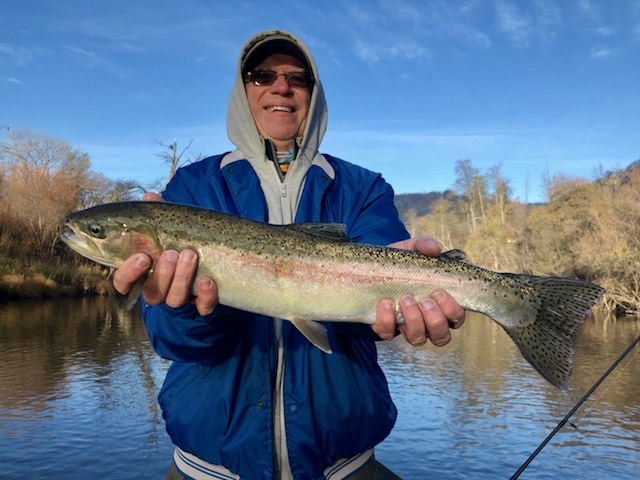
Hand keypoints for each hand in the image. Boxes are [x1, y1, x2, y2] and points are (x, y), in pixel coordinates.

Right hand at [111, 193, 218, 315]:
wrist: (215, 259)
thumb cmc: (181, 241)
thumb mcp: (170, 227)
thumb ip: (157, 215)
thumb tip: (149, 197)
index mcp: (144, 273)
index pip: (124, 282)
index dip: (128, 274)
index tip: (142, 257)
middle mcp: (160, 290)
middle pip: (152, 293)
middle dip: (161, 273)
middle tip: (171, 252)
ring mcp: (183, 298)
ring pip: (175, 300)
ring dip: (182, 278)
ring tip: (190, 255)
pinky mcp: (204, 304)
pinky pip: (203, 308)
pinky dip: (206, 296)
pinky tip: (209, 280)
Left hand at [372, 236, 465, 346]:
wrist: (370, 266)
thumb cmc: (400, 262)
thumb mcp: (411, 249)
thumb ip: (423, 245)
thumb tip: (434, 249)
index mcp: (440, 305)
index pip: (456, 318)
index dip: (452, 310)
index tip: (439, 292)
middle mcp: (427, 322)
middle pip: (441, 336)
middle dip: (434, 319)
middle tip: (424, 300)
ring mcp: (406, 327)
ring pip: (418, 339)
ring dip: (414, 321)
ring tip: (405, 299)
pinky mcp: (385, 328)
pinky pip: (388, 333)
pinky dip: (387, 320)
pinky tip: (385, 303)